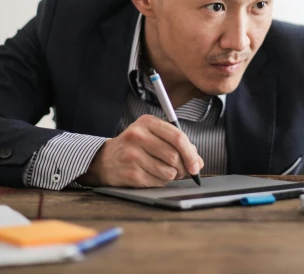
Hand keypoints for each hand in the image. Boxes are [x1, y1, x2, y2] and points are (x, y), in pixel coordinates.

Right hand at [77, 114, 203, 187]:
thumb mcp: (153, 136)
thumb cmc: (135, 147)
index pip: (177, 137)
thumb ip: (177, 144)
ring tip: (164, 171)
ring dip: (172, 176)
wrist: (105, 159)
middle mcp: (138, 136)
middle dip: (183, 168)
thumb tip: (198, 162)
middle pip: (174, 156)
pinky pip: (158, 182)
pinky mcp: (130, 173)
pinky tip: (152, 175)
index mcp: (147, 122)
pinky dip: (161, 182)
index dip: (191, 153)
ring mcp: (132, 155)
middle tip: (183, 171)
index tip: (197, 166)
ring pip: (168, 171)